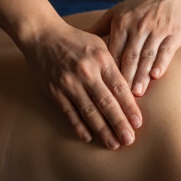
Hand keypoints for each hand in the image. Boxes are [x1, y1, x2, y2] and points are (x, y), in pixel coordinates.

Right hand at [20, 20, 141, 149]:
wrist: (42, 36)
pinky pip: (69, 113)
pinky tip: (88, 137)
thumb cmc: (75, 40)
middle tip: (129, 140)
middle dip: (119, 124)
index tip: (138, 123)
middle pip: (106, 103)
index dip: (129, 107)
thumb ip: (113, 65)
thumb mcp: (99, 44)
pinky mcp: (54, 92)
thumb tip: (130, 88)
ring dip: (102, 130)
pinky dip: (79, 127)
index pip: (119, 87)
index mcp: (101, 60)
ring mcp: (69, 84)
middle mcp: (86, 72)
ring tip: (113, 144)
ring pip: (89, 112)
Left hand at [86, 0, 180, 95]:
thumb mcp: (117, 13)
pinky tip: (156, 76)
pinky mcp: (173, 33)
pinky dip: (161, 63)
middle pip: (130, 56)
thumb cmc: (140, 6)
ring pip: (147, 56)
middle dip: (125, 77)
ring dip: (142, 75)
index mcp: (122, 23)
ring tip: (137, 92)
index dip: (109, 70)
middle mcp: (138, 26)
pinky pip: (166, 51)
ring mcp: (157, 30)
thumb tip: (75, 41)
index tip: (104, 88)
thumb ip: (98, 29)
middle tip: (121, 98)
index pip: (114, 51)